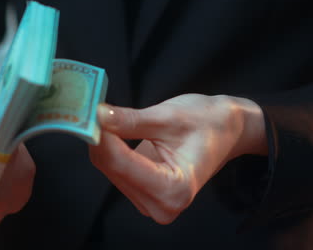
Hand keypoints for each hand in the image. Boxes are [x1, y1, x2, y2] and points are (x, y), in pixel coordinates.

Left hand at [89, 94, 266, 223]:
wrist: (226, 130)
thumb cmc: (208, 122)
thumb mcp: (169, 117)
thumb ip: (131, 120)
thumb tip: (96, 115)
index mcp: (176, 189)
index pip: (121, 164)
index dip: (101, 137)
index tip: (86, 111)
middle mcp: (162, 205)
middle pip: (113, 169)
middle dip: (100, 138)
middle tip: (89, 107)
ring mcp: (151, 202)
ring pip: (110, 169)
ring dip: (104, 142)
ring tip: (105, 115)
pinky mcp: (144, 193)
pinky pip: (116, 169)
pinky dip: (111, 148)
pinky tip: (113, 130)